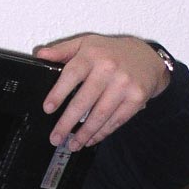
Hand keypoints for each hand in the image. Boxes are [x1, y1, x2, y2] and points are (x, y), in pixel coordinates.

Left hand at [35, 35, 170, 149]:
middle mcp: (109, 68)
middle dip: (67, 122)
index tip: (48, 108)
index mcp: (93, 54)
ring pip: (100, 114)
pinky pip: (116, 120)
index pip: (72, 74)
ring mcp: (124, 84)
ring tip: (72, 144)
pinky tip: (91, 139)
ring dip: (84, 133)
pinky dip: (102, 133)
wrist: (147, 57)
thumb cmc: (111, 52)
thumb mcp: (86, 44)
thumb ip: (62, 50)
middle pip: (84, 100)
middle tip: (56, 137)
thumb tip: (41, 55)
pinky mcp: (136, 98)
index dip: (59, 93)